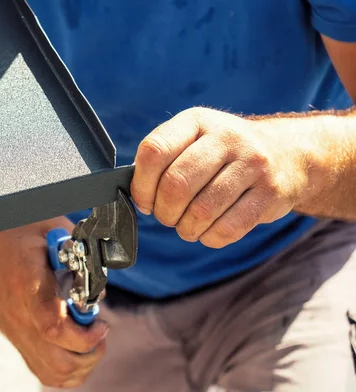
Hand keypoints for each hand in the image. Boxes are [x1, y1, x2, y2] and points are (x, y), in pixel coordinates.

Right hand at [0, 218, 108, 387]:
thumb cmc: (17, 238)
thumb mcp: (51, 229)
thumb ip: (81, 254)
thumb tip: (100, 292)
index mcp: (28, 287)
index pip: (53, 327)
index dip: (84, 335)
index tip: (101, 322)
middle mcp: (21, 318)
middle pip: (59, 362)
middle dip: (91, 352)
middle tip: (99, 328)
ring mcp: (18, 334)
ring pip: (55, 373)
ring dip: (83, 363)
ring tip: (90, 337)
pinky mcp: (18, 342)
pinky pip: (46, 373)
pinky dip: (69, 370)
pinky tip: (77, 348)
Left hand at [131, 107, 310, 247]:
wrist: (288, 154)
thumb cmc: (224, 153)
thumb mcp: (194, 139)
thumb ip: (163, 159)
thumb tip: (136, 196)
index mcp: (197, 121)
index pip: (154, 152)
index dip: (141, 185)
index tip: (145, 200)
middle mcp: (226, 137)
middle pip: (175, 185)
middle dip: (164, 212)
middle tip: (168, 216)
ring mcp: (252, 164)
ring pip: (200, 211)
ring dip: (186, 228)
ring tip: (189, 224)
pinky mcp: (271, 193)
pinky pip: (227, 229)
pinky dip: (209, 238)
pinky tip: (209, 230)